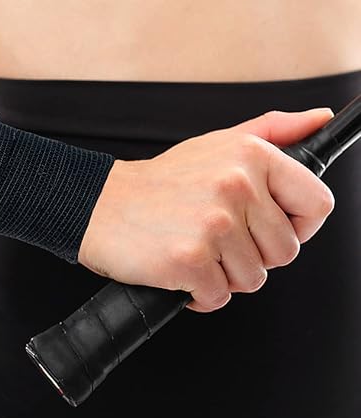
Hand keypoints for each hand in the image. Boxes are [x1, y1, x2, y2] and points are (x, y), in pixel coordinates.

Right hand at [77, 107, 334, 312]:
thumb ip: (274, 131)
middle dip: (252, 253)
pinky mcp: (190, 259)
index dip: (296, 223)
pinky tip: (178, 264)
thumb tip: (318, 119)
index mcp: (250, 154)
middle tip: (214, 234)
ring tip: (193, 245)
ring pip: (253, 279)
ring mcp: (213, 223)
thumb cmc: (161, 182)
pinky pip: (219, 297)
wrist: (99, 203)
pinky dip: (198, 292)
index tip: (267, 224)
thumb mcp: (217, 145)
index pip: (318, 203)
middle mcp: (235, 185)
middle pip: (285, 251)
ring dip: (223, 274)